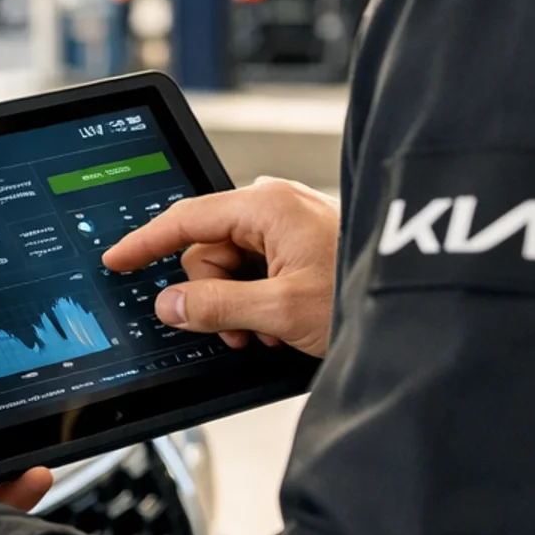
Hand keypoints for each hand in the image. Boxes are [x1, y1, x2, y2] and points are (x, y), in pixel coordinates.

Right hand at [102, 178, 339, 359]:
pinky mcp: (298, 246)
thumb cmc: (362, 295)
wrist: (417, 311)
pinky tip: (280, 323)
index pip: (186, 218)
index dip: (145, 242)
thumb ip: (216, 306)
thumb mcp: (279, 311)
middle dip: (213, 295)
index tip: (117, 259)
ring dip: (237, 306)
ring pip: (229, 268)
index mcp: (267, 205)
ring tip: (268, 329)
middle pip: (207, 252)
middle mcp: (275, 206)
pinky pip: (254, 272)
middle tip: (239, 328)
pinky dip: (257, 302)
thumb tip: (169, 304)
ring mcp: (288, 225)